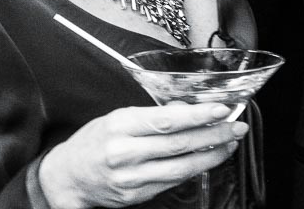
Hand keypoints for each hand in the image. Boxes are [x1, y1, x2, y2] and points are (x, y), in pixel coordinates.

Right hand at [38, 102, 248, 208]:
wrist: (67, 177)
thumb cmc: (94, 141)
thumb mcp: (118, 117)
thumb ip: (153, 114)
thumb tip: (188, 108)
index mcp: (120, 126)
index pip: (166, 120)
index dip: (197, 115)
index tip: (221, 109)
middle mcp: (124, 153)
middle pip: (178, 145)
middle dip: (214, 135)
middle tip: (236, 127)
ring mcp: (130, 178)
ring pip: (180, 168)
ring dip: (211, 155)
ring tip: (230, 143)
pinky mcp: (135, 196)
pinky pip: (172, 182)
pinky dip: (194, 169)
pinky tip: (208, 159)